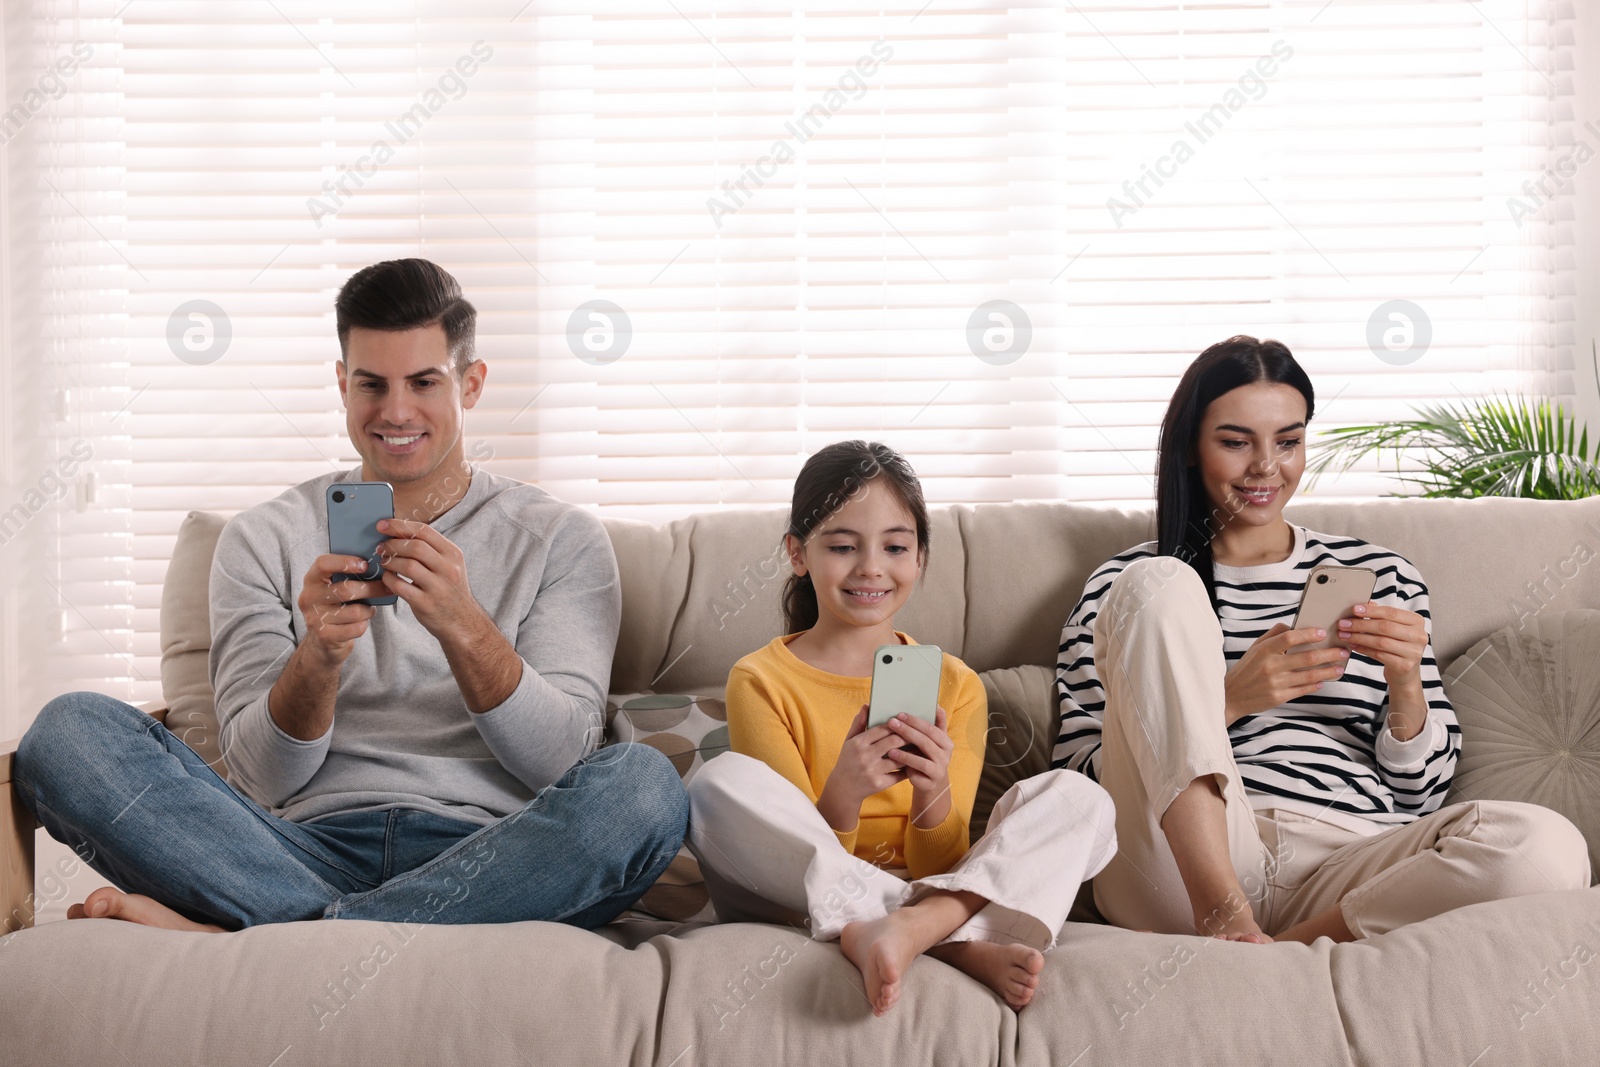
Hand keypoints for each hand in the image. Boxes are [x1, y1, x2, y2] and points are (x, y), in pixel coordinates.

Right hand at [297, 553, 383, 667]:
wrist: (322, 640)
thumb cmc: (335, 606)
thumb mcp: (335, 588)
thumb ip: (348, 576)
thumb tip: (379, 568)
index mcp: (312, 580)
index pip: (323, 564)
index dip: (346, 562)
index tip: (365, 564)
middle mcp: (309, 597)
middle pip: (346, 589)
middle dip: (371, 589)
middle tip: (386, 588)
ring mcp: (315, 618)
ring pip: (355, 611)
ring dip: (368, 610)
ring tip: (369, 609)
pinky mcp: (325, 635)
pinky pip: (356, 628)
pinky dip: (364, 624)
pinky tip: (361, 622)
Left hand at [373, 518, 487, 638]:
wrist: (462, 622)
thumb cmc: (450, 590)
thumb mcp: (449, 566)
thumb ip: (430, 550)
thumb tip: (399, 532)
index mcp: (453, 554)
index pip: (424, 531)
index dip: (399, 525)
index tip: (382, 525)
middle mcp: (448, 569)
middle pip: (415, 547)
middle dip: (392, 545)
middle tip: (381, 548)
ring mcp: (438, 587)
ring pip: (407, 565)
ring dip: (389, 562)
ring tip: (384, 562)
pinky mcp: (425, 603)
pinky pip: (400, 586)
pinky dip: (389, 579)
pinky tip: (387, 578)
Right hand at [818, 705, 907, 829]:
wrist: (843, 788)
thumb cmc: (848, 760)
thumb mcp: (849, 741)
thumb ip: (859, 723)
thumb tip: (867, 706)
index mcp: (858, 743)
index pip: (882, 729)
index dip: (896, 725)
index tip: (906, 723)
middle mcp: (865, 756)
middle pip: (893, 742)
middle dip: (907, 736)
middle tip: (917, 733)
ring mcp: (872, 771)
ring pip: (899, 758)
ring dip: (911, 752)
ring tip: (920, 747)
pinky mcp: (879, 784)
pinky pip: (899, 774)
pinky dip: (908, 769)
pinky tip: (915, 763)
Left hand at [884, 706, 954, 827]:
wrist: (928, 781)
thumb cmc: (926, 755)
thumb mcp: (931, 740)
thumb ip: (936, 724)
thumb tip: (938, 705)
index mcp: (946, 742)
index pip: (930, 729)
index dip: (915, 721)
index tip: (900, 714)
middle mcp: (946, 756)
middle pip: (925, 741)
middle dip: (907, 731)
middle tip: (891, 723)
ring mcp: (939, 770)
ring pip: (922, 759)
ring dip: (905, 750)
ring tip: (889, 744)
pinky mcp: (930, 782)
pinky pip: (917, 772)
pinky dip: (905, 763)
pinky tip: (892, 757)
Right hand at [1223, 623, 1350, 723]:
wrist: (1231, 696)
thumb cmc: (1246, 669)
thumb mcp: (1255, 648)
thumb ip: (1274, 634)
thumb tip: (1295, 626)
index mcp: (1264, 650)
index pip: (1290, 637)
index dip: (1309, 634)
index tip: (1323, 633)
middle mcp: (1271, 666)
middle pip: (1307, 657)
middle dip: (1329, 653)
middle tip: (1343, 651)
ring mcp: (1276, 683)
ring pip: (1310, 675)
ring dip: (1328, 670)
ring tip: (1339, 667)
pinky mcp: (1279, 697)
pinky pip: (1303, 689)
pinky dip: (1316, 684)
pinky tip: (1324, 680)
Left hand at [1338, 603, 1427, 685]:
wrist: (1405, 672)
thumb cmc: (1397, 645)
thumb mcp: (1393, 628)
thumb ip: (1381, 615)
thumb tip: (1363, 604)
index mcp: (1417, 621)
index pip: (1391, 612)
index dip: (1371, 610)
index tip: (1354, 609)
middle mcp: (1419, 636)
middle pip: (1385, 627)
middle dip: (1361, 624)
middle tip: (1344, 624)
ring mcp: (1413, 652)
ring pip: (1381, 642)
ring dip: (1359, 637)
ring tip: (1345, 635)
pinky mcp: (1404, 665)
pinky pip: (1379, 654)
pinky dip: (1363, 649)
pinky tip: (1353, 645)